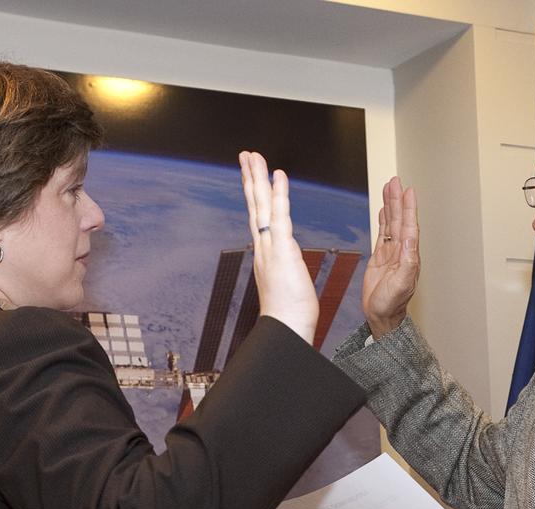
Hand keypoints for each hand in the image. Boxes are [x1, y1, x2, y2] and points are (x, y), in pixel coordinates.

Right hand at [239, 151, 317, 343]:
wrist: (286, 329)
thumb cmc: (289, 314)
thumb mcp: (287, 284)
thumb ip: (285, 269)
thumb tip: (287, 264)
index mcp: (265, 253)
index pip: (259, 217)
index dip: (256, 195)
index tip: (252, 176)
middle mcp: (263, 247)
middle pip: (254, 205)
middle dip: (250, 178)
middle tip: (245, 154)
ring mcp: (270, 247)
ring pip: (261, 205)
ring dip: (258, 177)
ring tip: (253, 155)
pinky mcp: (282, 250)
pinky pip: (280, 216)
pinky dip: (279, 194)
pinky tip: (278, 174)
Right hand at [363, 177, 419, 337]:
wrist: (382, 316)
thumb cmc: (393, 303)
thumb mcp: (401, 283)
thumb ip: (407, 261)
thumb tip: (409, 239)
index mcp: (409, 255)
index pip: (409, 225)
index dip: (408, 207)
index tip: (407, 190)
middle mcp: (402, 250)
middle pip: (399, 219)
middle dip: (397, 199)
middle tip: (395, 180)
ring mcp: (391, 253)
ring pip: (390, 223)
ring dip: (390, 205)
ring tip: (389, 187)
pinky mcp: (380, 257)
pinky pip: (382, 233)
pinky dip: (382, 219)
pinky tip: (382, 209)